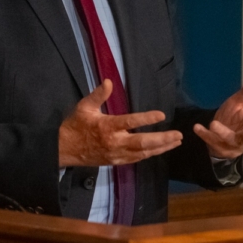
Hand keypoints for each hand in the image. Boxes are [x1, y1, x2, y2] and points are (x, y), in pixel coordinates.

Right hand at [59, 80, 182, 166]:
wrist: (64, 149)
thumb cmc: (76, 125)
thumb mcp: (84, 107)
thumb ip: (98, 95)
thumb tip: (109, 81)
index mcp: (107, 126)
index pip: (130, 122)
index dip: (146, 119)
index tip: (162, 115)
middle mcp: (114, 142)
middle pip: (142, 142)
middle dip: (162, 139)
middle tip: (178, 135)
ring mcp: (116, 154)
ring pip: (143, 153)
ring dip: (161, 148)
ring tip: (176, 142)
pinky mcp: (116, 161)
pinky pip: (137, 159)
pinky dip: (150, 154)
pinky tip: (161, 149)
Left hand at [194, 73, 242, 159]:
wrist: (219, 135)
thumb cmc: (234, 118)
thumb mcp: (240, 102)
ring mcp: (231, 143)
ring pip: (230, 139)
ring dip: (222, 132)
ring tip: (213, 124)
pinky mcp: (218, 146)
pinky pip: (210, 140)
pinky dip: (204, 134)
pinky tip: (196, 127)